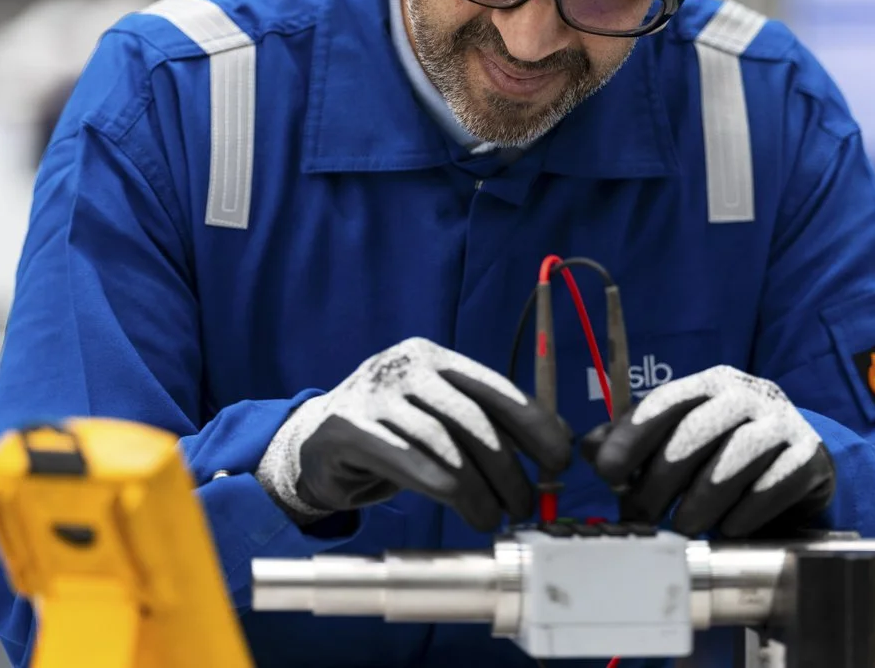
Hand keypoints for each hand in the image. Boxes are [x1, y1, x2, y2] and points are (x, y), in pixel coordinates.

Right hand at [255, 338, 571, 531]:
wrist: (315, 443)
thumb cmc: (393, 433)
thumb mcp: (441, 418)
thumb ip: (490, 423)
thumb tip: (559, 442)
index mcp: (434, 357)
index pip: (494, 388)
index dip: (533, 425)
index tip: (560, 460)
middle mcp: (404, 366)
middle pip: (471, 419)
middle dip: (507, 467)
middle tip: (524, 504)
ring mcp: (373, 394)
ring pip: (442, 445)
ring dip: (477, 488)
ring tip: (492, 516)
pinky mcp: (347, 427)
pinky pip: (407, 461)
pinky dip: (443, 490)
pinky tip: (461, 509)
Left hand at [581, 365, 834, 537]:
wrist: (796, 462)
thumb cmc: (722, 450)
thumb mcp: (677, 438)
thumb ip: (632, 440)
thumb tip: (588, 449)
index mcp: (708, 384)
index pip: (664, 403)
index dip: (630, 437)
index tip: (605, 473)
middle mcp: (746, 394)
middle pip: (694, 434)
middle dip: (660, 480)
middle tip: (639, 514)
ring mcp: (782, 422)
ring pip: (732, 462)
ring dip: (700, 502)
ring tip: (681, 527)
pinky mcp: (809, 456)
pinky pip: (771, 487)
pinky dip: (744, 514)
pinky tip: (727, 529)